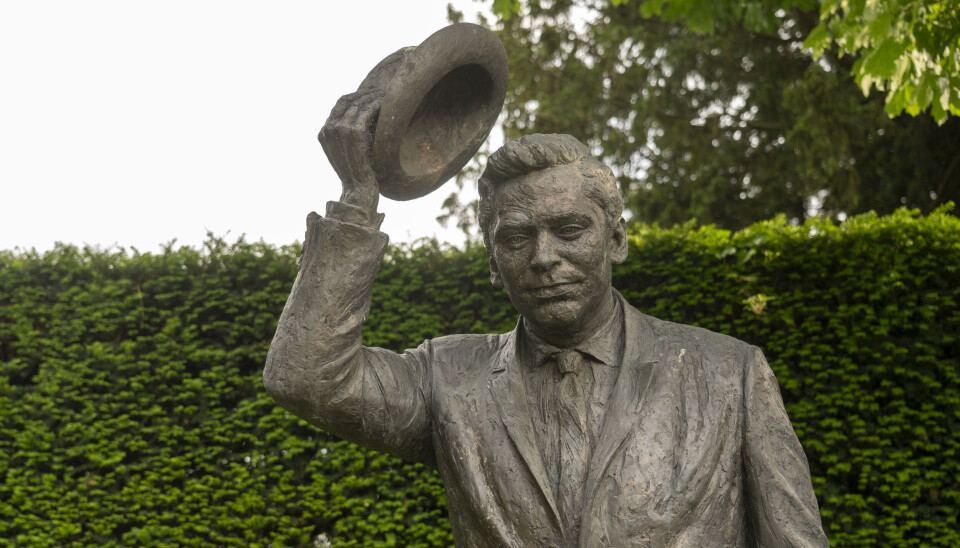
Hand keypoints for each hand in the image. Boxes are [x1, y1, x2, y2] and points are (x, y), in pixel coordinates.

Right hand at [318, 49, 405, 221]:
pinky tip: (390, 103)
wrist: (360, 191)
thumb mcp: (349, 151)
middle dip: (366, 94)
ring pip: (358, 104)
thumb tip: (362, 113)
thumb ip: (348, 133)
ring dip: (374, 97)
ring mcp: (338, 131)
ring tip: (390, 94)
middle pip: (348, 100)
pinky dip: (378, 105)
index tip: (373, 95)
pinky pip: (366, 111)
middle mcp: (328, 130)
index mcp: (323, 133)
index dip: (357, 97)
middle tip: (384, 91)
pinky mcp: (352, 133)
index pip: (340, 104)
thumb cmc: (360, 173)